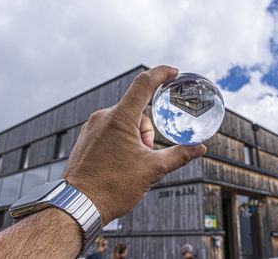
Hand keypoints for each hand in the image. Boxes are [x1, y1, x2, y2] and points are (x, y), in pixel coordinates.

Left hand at [62, 66, 206, 225]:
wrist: (77, 206)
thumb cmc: (112, 188)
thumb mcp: (152, 170)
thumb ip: (179, 155)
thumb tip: (200, 148)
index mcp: (119, 119)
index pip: (143, 84)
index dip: (161, 74)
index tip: (173, 71)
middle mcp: (102, 117)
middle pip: (137, 110)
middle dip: (148, 130)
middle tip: (146, 154)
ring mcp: (92, 127)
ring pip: (124, 121)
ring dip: (135, 137)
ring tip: (131, 162)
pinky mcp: (86, 138)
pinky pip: (111, 129)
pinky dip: (122, 140)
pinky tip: (121, 161)